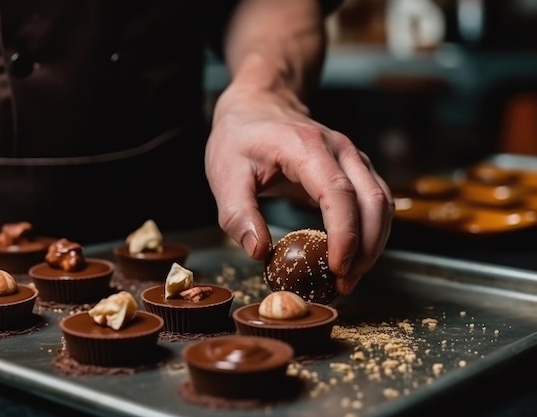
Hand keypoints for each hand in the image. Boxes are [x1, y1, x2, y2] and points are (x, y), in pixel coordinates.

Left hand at [205, 81, 393, 295]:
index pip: (338, 193)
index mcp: (306, 147)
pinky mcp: (355, 168)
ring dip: (374, 243)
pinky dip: (373, 231)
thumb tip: (259, 251)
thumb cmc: (240, 138)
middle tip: (344, 284)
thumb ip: (239, 213)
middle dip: (365, 248)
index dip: (344, 234)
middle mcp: (339, 149)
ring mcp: (352, 156)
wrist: (258, 105)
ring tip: (351, 277)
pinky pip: (376, 200)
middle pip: (372, 200)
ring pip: (382, 202)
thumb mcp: (225, 173)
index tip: (336, 268)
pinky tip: (356, 255)